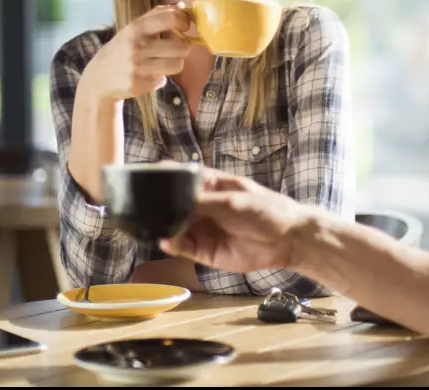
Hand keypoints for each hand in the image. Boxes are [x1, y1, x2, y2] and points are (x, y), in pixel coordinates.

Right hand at [80, 3, 191, 101]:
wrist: (98, 77)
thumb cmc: (122, 48)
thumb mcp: (134, 28)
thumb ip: (157, 15)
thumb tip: (181, 6)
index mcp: (137, 27)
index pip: (172, 19)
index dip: (185, 22)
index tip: (185, 27)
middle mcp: (137, 46)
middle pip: (182, 46)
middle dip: (183, 48)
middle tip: (175, 49)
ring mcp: (137, 66)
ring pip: (177, 64)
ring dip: (173, 64)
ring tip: (162, 62)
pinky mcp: (137, 84)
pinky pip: (163, 80)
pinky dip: (158, 78)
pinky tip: (146, 75)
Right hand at [159, 170, 314, 273]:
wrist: (286, 239)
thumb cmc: (265, 210)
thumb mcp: (233, 201)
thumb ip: (203, 201)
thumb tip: (174, 201)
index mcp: (210, 186)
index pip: (181, 179)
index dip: (165, 178)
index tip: (146, 177)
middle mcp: (201, 206)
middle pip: (173, 205)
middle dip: (159, 206)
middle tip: (142, 206)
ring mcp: (201, 229)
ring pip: (174, 227)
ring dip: (163, 226)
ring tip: (151, 224)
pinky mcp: (204, 251)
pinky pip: (182, 247)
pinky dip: (172, 244)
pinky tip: (167, 240)